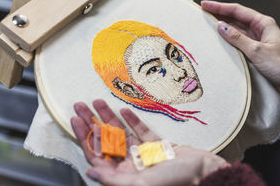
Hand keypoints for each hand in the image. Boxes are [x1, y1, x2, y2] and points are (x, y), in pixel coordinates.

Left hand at [71, 99, 227, 185]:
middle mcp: (130, 165)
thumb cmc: (175, 182)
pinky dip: (132, 120)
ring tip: (98, 101)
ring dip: (109, 117)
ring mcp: (143, 154)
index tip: (76, 119)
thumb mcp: (141, 184)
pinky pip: (141, 131)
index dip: (84, 136)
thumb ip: (113, 180)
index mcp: (123, 176)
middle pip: (105, 141)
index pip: (96, 154)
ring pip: (121, 133)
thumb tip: (90, 173)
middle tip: (81, 105)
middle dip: (92, 122)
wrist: (203, 172)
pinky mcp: (157, 146)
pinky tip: (123, 110)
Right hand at [201, 1, 279, 104]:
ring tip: (206, 25)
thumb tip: (221, 26)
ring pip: (236, 30)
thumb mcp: (257, 51)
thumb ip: (238, 38)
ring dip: (222, 27)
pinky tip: (218, 40)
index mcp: (263, 23)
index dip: (219, 7)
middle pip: (235, 18)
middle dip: (218, 14)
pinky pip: (238, 42)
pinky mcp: (256, 51)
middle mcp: (260, 29)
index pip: (237, 10)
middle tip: (201, 13)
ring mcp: (258, 40)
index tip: (205, 4)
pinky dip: (228, 40)